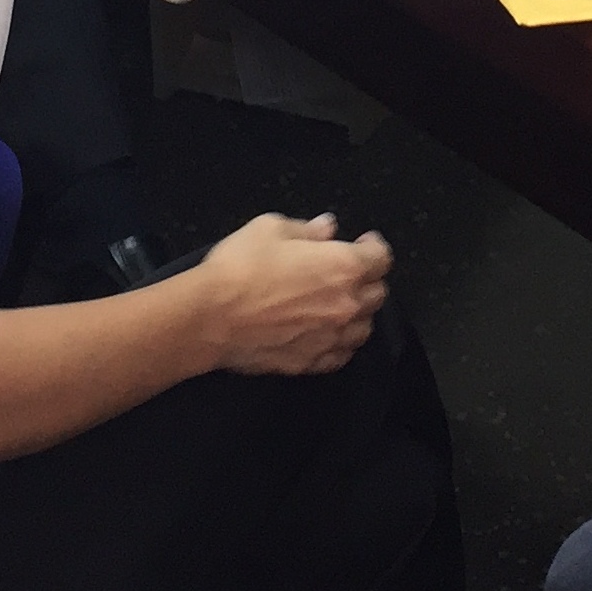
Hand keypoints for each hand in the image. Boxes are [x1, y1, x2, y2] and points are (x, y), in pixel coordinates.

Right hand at [195, 212, 390, 374]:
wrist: (210, 318)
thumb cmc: (241, 266)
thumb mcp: (271, 229)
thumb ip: (307, 229)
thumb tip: (328, 227)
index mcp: (343, 267)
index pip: (381, 258)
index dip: (374, 246)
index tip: (364, 241)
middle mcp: (346, 305)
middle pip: (377, 294)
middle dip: (368, 279)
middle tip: (347, 271)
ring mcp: (331, 338)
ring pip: (364, 328)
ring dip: (358, 313)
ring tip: (339, 304)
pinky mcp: (312, 363)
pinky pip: (341, 355)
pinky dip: (340, 343)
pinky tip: (327, 334)